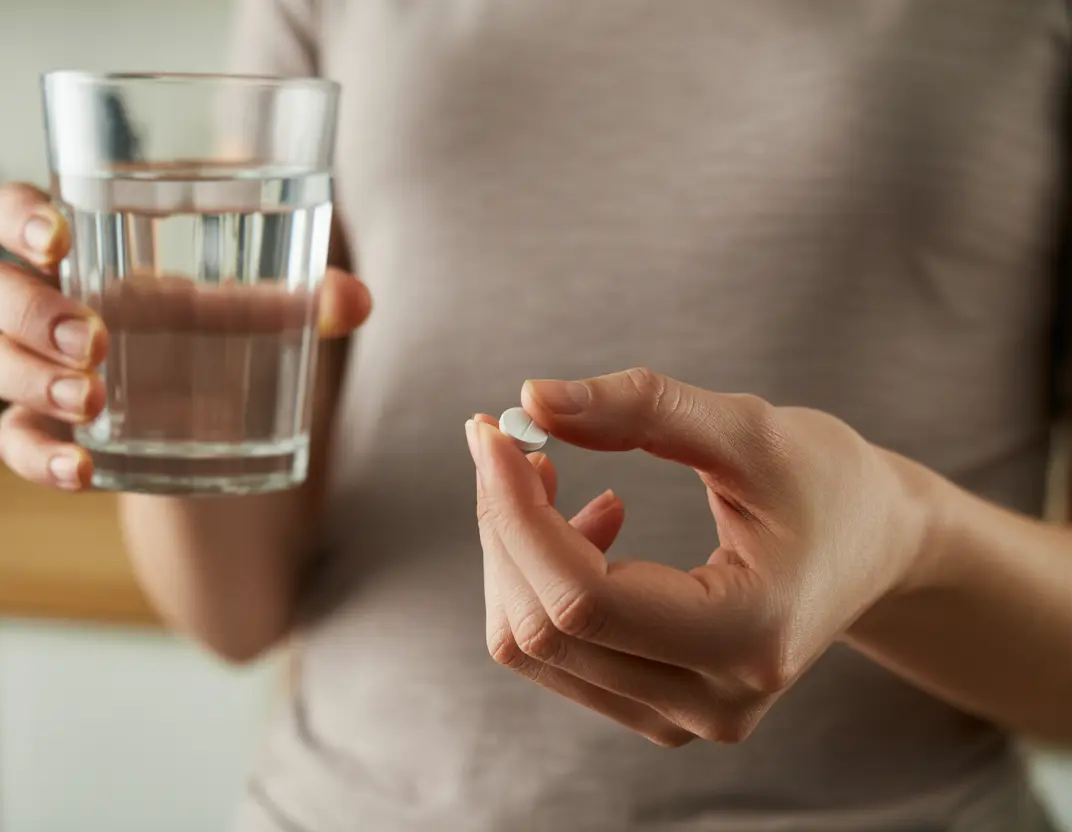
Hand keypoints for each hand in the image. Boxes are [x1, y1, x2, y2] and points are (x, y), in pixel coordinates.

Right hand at [0, 182, 370, 489]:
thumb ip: (305, 302)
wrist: (217, 434)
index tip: (59, 236)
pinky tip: (81, 469)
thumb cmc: (223, 341)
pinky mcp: (54, 437)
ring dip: (31, 379)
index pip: (15, 213)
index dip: (17, 215)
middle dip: (29, 309)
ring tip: (93, 399)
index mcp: (91, 255)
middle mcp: (51, 310)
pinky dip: (38, 457)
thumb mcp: (261, 317)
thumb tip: (358, 301)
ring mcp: (42, 376)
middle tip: (93, 338)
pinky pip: (14, 444)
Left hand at [465, 368, 931, 745]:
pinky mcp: (658, 709)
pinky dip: (541, 581)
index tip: (492, 433)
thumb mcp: (747, 427)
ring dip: (516, 551)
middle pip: (542, 627)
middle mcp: (712, 701)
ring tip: (553, 477)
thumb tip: (529, 399)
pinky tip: (592, 526)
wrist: (876, 547)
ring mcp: (683, 719)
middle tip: (514, 441)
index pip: (581, 599)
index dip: (515, 512)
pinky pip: (556, 653)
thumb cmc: (825, 480)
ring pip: (533, 645)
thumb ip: (641, 407)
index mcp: (748, 636)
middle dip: (506, 523)